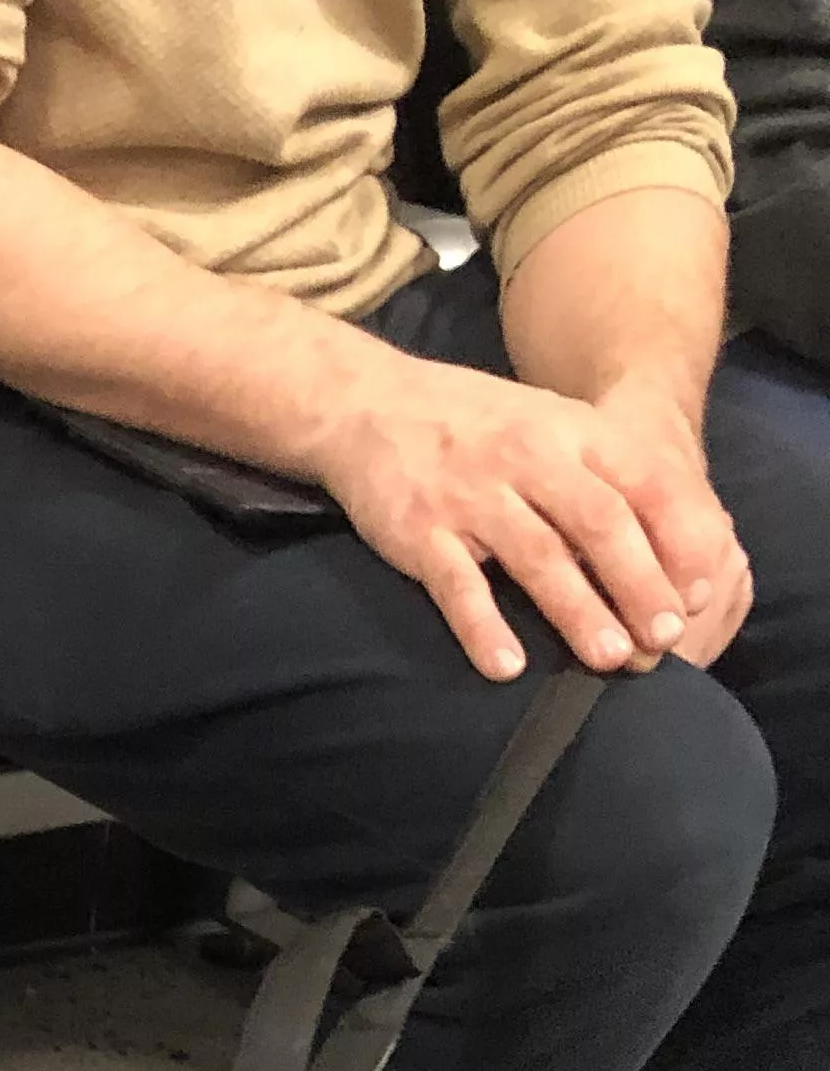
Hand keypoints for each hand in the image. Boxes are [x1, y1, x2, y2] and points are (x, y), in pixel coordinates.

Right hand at [316, 348, 750, 682]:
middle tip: (668, 637)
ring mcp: (472, 495)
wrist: (370, 404)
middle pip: (598, 523)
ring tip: (610, 658)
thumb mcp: (549, 423)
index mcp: (570, 431)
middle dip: (639, 582)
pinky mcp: (420, 531)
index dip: (676, 538)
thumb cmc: (474, 425)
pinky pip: (457, 584)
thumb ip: (602, 473)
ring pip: (537, 555)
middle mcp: (528, 457)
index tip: (701, 591)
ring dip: (578, 609)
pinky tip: (507, 666)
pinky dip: (483, 626)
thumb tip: (666, 542)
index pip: (641, 482)